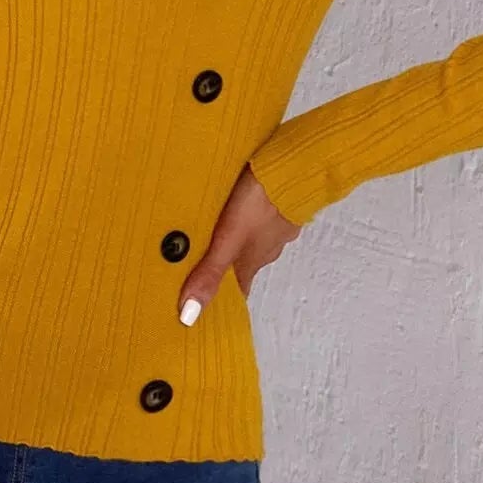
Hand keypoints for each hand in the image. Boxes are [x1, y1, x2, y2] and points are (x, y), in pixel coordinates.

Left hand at [177, 164, 302, 324]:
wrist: (293, 168)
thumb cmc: (260, 203)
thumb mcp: (228, 240)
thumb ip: (209, 272)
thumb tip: (190, 314)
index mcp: (253, 261)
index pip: (238, 290)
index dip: (223, 298)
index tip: (206, 303)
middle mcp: (267, 249)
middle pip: (242, 265)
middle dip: (223, 266)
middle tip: (199, 262)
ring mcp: (276, 227)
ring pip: (251, 240)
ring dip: (235, 240)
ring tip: (213, 230)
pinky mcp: (280, 204)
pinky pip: (261, 217)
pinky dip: (248, 218)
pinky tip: (239, 207)